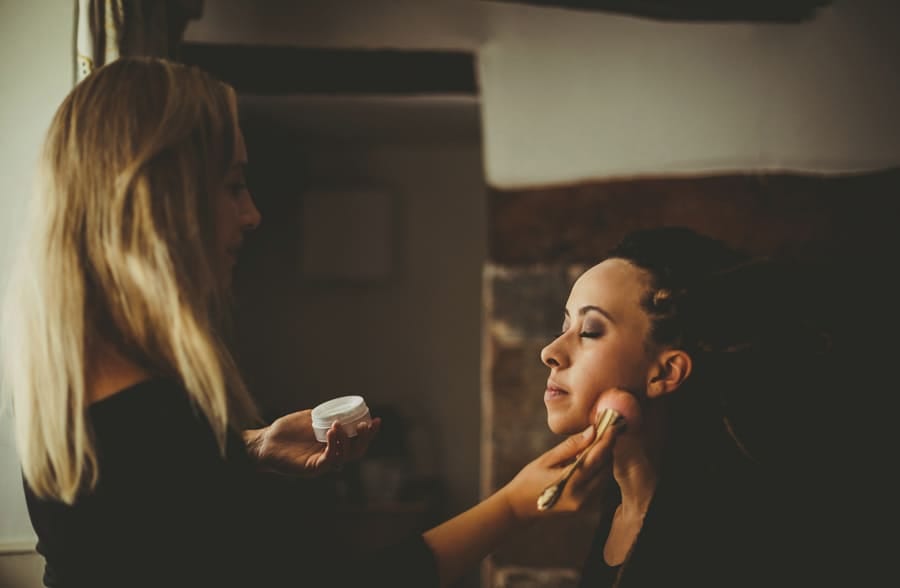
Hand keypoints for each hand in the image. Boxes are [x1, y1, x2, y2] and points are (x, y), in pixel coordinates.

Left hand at [244, 409, 381, 476]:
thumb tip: (345, 408)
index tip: (376, 419)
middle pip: (357, 452)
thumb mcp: (313, 418)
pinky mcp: (312, 468)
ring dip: (346, 440)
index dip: (369, 433)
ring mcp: (322, 464)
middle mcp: (331, 456)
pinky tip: (331, 432)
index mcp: (334, 444)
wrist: (266, 440)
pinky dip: (334, 447)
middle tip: (365, 425)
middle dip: (365, 438)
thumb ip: (328, 416)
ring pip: (345, 457)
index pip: (358, 442)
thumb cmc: (288, 430)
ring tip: (339, 424)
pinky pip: (329, 460)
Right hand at [499, 411, 621, 519]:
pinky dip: (599, 469)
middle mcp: (583, 497)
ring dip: (604, 458)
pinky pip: (600, 484)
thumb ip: (571, 446)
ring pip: (605, 476)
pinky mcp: (587, 507)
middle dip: (608, 448)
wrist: (521, 507)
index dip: (607, 440)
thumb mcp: (546, 459)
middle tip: (606, 429)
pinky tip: (590, 459)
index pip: (596, 459)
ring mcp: (586, 505)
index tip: (614, 425)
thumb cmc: (529, 480)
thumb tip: (592, 431)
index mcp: (571, 484)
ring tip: (598, 441)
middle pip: (606, 468)